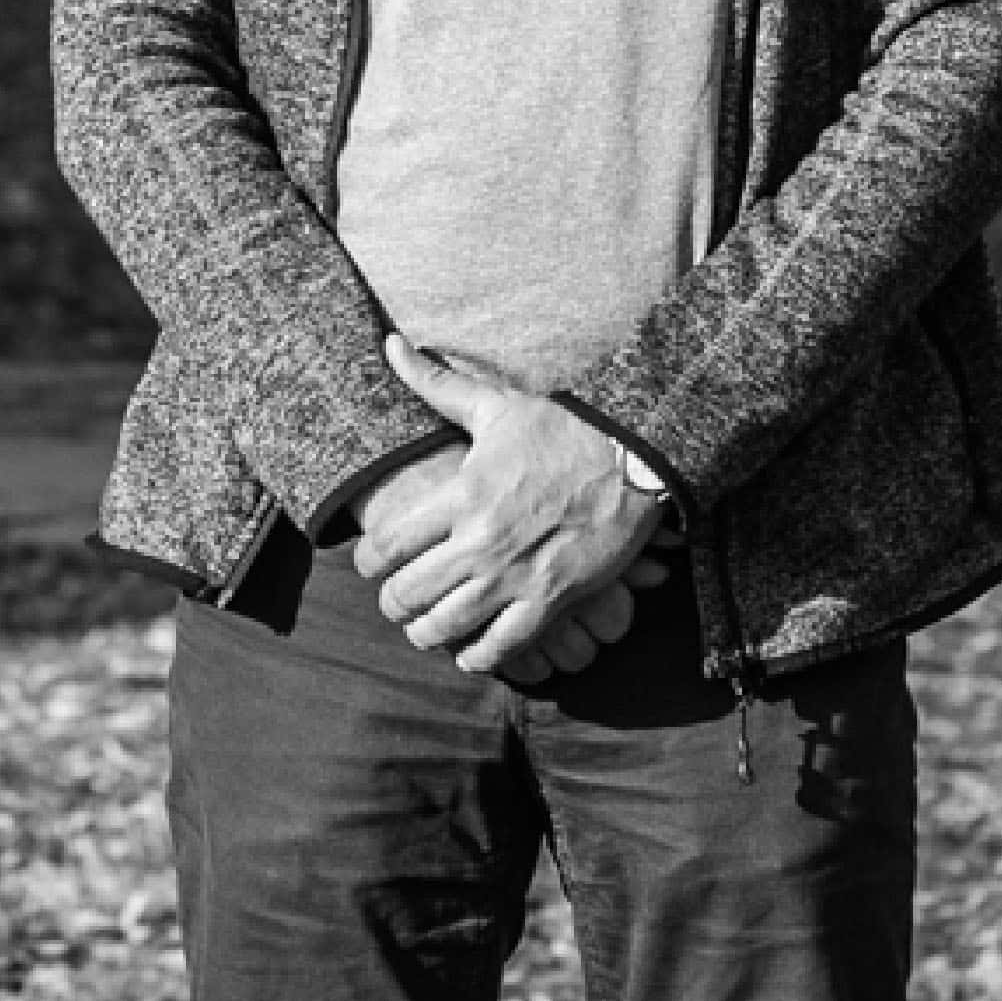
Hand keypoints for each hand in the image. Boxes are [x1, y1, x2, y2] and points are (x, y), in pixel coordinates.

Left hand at [354, 337, 651, 679]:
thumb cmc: (563, 424)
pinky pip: (504, 644)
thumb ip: (435, 382)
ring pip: (448, 624)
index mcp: (462, 493)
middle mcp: (482, 539)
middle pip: (410, 592)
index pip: (390, 543)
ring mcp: (517, 573)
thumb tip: (389, 343)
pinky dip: (479, 657)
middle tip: (392, 603)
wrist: (633, 453)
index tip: (368, 566)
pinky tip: (469, 655)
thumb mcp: (494, 403)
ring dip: (426, 634)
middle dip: (392, 603)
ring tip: (421, 631)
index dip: (368, 562)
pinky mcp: (552, 598)